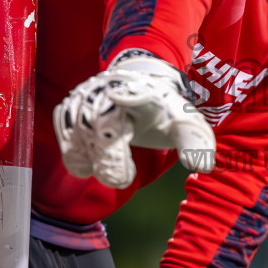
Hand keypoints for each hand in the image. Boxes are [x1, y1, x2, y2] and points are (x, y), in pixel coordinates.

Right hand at [53, 52, 215, 188]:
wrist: (141, 88)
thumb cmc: (164, 113)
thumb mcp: (185, 125)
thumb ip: (194, 144)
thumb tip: (202, 166)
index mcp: (148, 92)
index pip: (138, 93)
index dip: (130, 96)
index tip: (120, 98)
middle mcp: (113, 87)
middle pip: (100, 119)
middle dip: (108, 153)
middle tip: (122, 180)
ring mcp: (89, 94)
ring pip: (77, 126)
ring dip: (90, 156)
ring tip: (110, 175)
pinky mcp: (72, 106)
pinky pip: (64, 129)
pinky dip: (74, 152)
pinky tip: (87, 167)